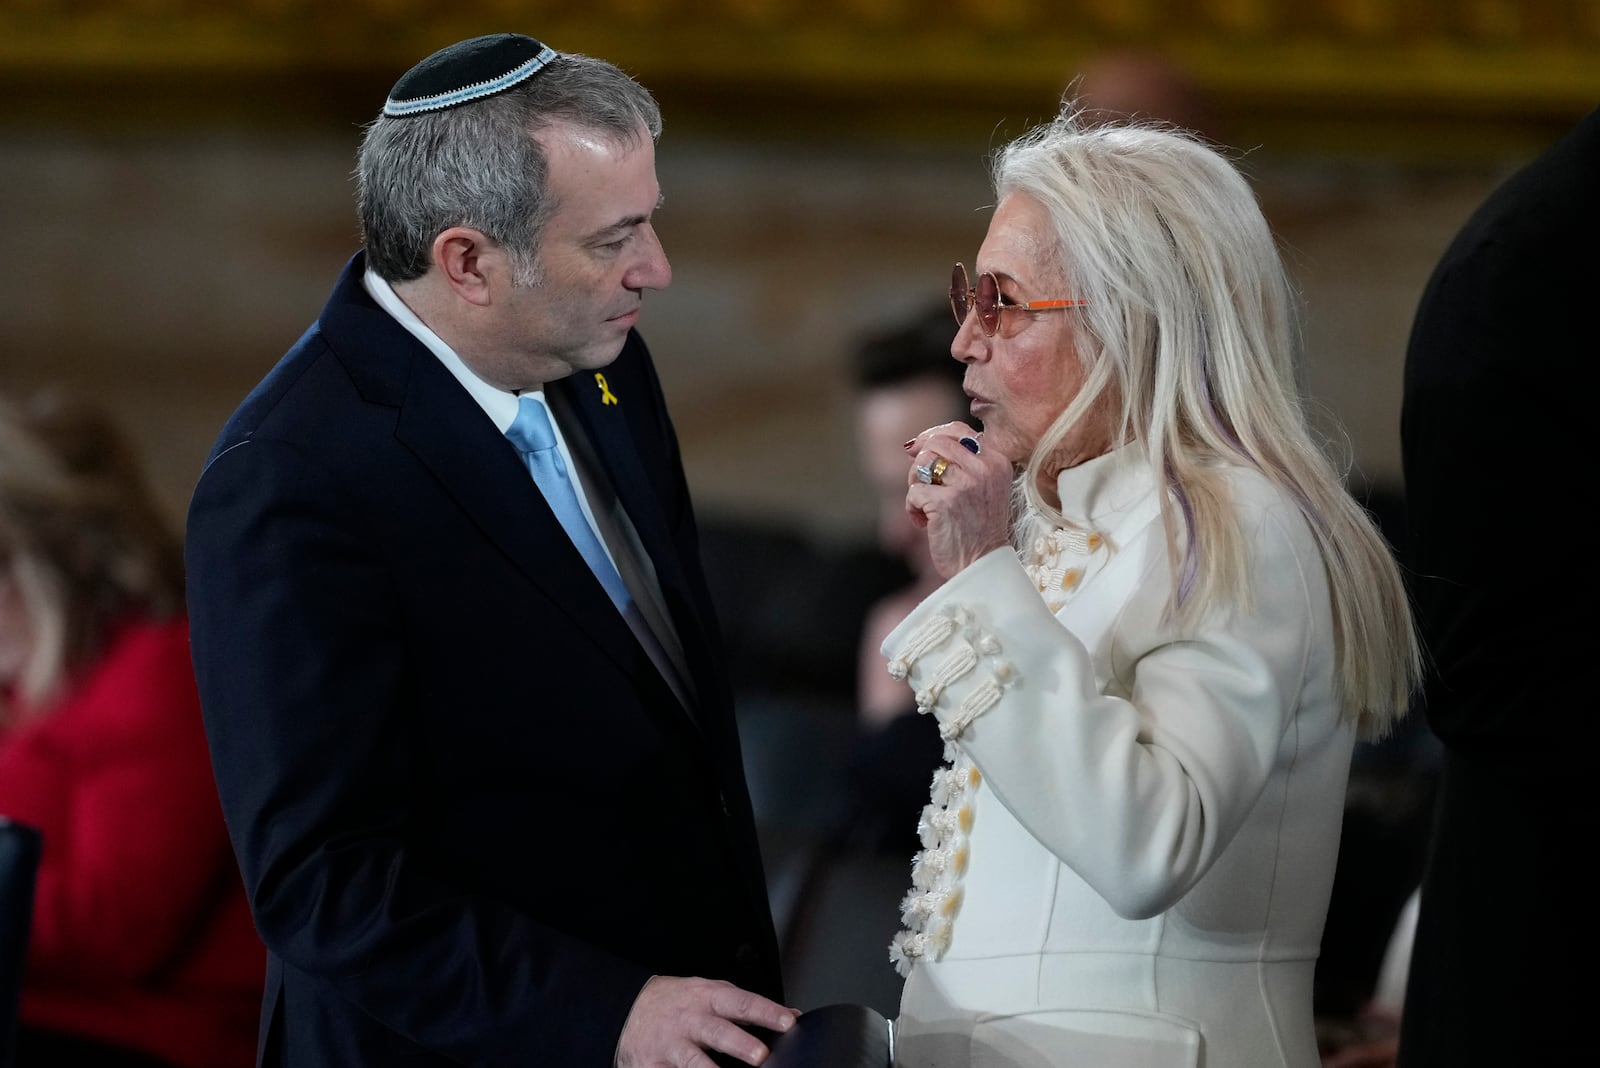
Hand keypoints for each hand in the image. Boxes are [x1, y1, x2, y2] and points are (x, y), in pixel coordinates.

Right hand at [615, 975, 797, 1067]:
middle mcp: (690, 1020)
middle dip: (739, 1044)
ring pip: (692, 1060)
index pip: (742, 1002)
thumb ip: (747, 1006)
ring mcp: (670, 1045)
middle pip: (717, 1031)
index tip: (788, 1022)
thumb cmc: (679, 1002)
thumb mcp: (712, 994)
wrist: (627, 1007)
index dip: (766, 1012)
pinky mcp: (652, 1066)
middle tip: (761, 1055)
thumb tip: (791, 1015)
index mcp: (707, 998)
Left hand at [905, 422, 1012, 578]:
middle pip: (936, 443)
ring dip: (915, 484)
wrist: (982, 564)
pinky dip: (912, 508)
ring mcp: (966, 484)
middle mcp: (984, 468)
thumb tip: (913, 445)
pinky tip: (924, 523)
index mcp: (997, 461)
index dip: (932, 436)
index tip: (917, 451)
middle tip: (922, 485)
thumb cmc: (978, 528)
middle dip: (920, 463)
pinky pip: (914, 492)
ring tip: (924, 505)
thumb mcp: (982, 488)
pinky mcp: (946, 502)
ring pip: (922, 464)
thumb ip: (960, 463)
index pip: (958, 431)